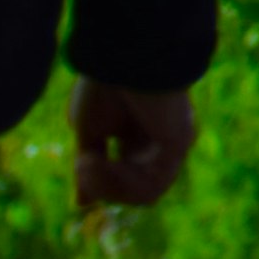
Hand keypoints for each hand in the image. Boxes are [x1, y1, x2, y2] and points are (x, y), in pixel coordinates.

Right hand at [71, 81, 194, 208]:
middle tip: (82, 164)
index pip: (125, 177)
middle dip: (102, 184)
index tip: (80, 166)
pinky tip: (102, 161)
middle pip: (135, 189)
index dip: (101, 183)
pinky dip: (121, 182)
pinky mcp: (178, 143)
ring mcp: (173, 144)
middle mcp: (160, 141)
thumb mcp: (88, 131)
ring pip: (145, 194)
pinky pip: (152, 187)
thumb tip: (82, 203)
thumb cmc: (104, 84)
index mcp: (139, 134)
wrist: (122, 55)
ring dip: (109, 185)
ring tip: (88, 162)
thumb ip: (89, 167)